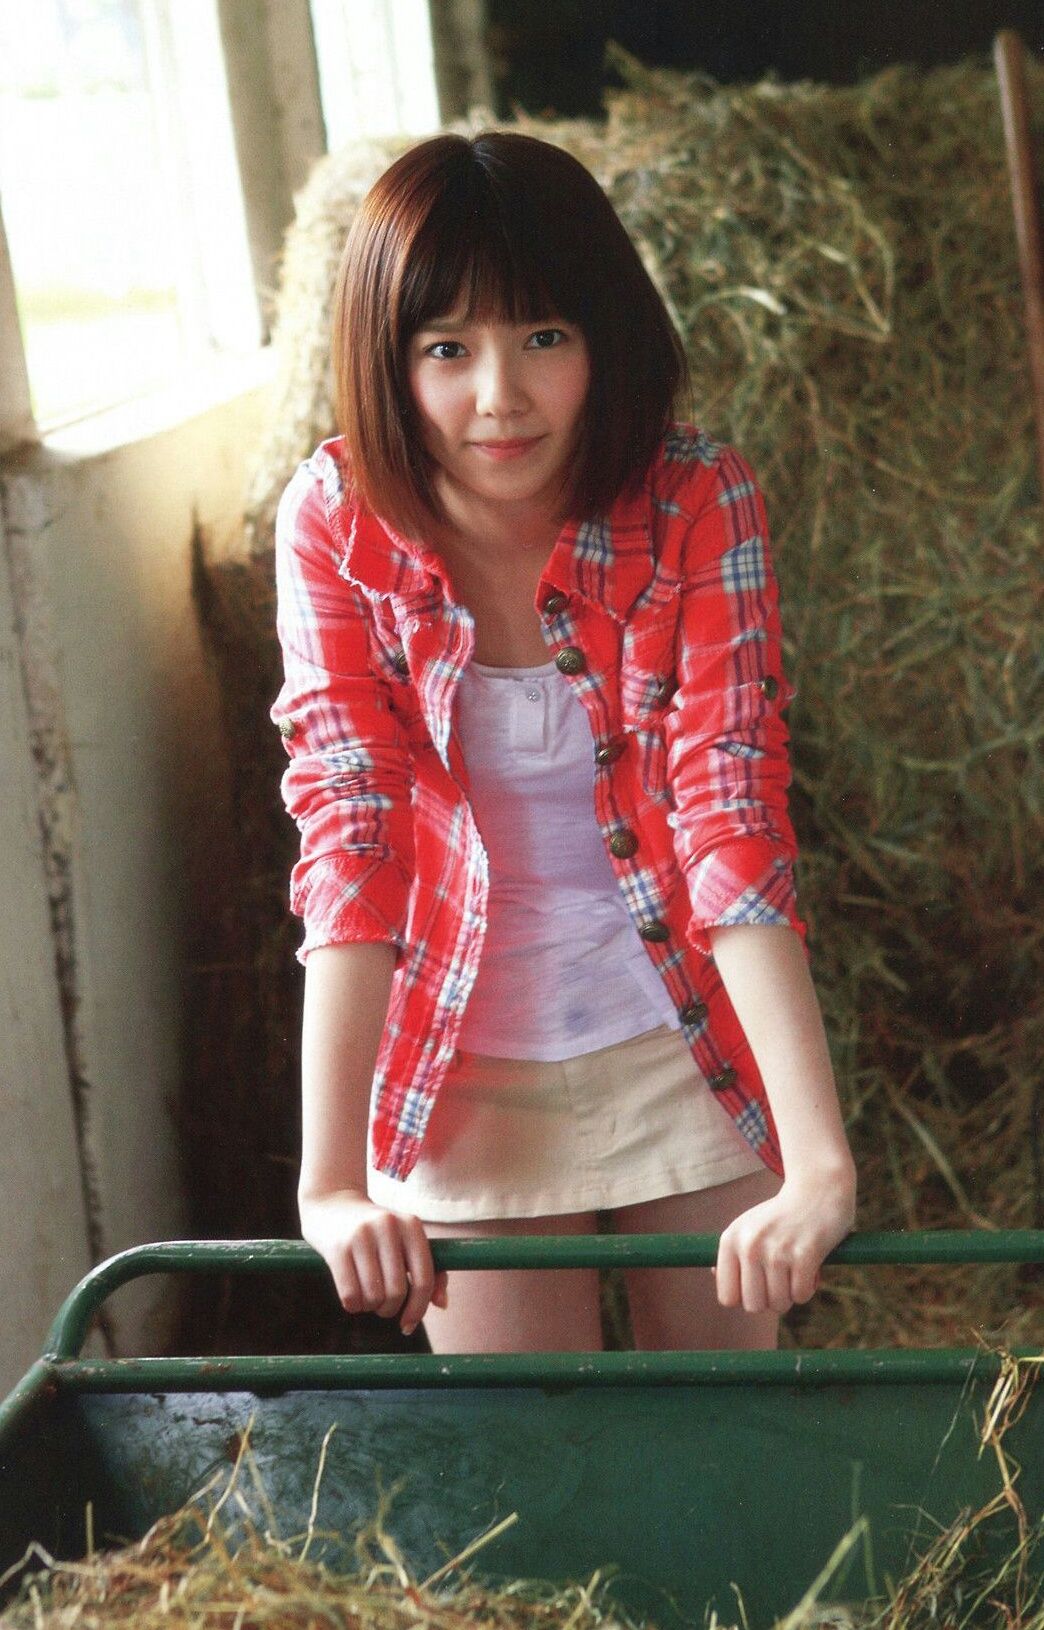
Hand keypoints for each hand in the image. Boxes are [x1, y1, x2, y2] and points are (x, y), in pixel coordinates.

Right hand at [300, 1188, 448, 1334]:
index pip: (424, 1279)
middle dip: (389, 1309)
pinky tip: (352, 1296)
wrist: (332, 1203)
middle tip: (382, 1306)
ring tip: (367, 1296)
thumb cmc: (377, 1231)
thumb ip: (431, 1270)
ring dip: (370, 1308)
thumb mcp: (406, 1240)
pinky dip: (353, 1306)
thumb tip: (442, 1304)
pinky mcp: (337, 1248)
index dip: (419, 1309)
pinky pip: (350, 1296)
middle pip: (397, 1292)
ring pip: (373, 1297)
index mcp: (411, 1225)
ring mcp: (361, 1235)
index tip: (409, 1325)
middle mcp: (388, 1226)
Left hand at [714, 1166, 855, 1314]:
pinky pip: (801, 1296)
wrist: (818, 1190)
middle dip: (770, 1300)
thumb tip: (713, 1274)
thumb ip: (732, 1252)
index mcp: (730, 1239)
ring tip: (794, 1271)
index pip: (727, 1297)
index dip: (745, 1297)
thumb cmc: (781, 1216)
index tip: (758, 1285)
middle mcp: (749, 1245)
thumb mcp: (748, 1226)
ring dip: (791, 1295)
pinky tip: (809, 1268)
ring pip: (779, 1304)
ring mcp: (776, 1251)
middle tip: (780, 1279)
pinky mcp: (804, 1255)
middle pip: (753, 1306)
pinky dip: (808, 1288)